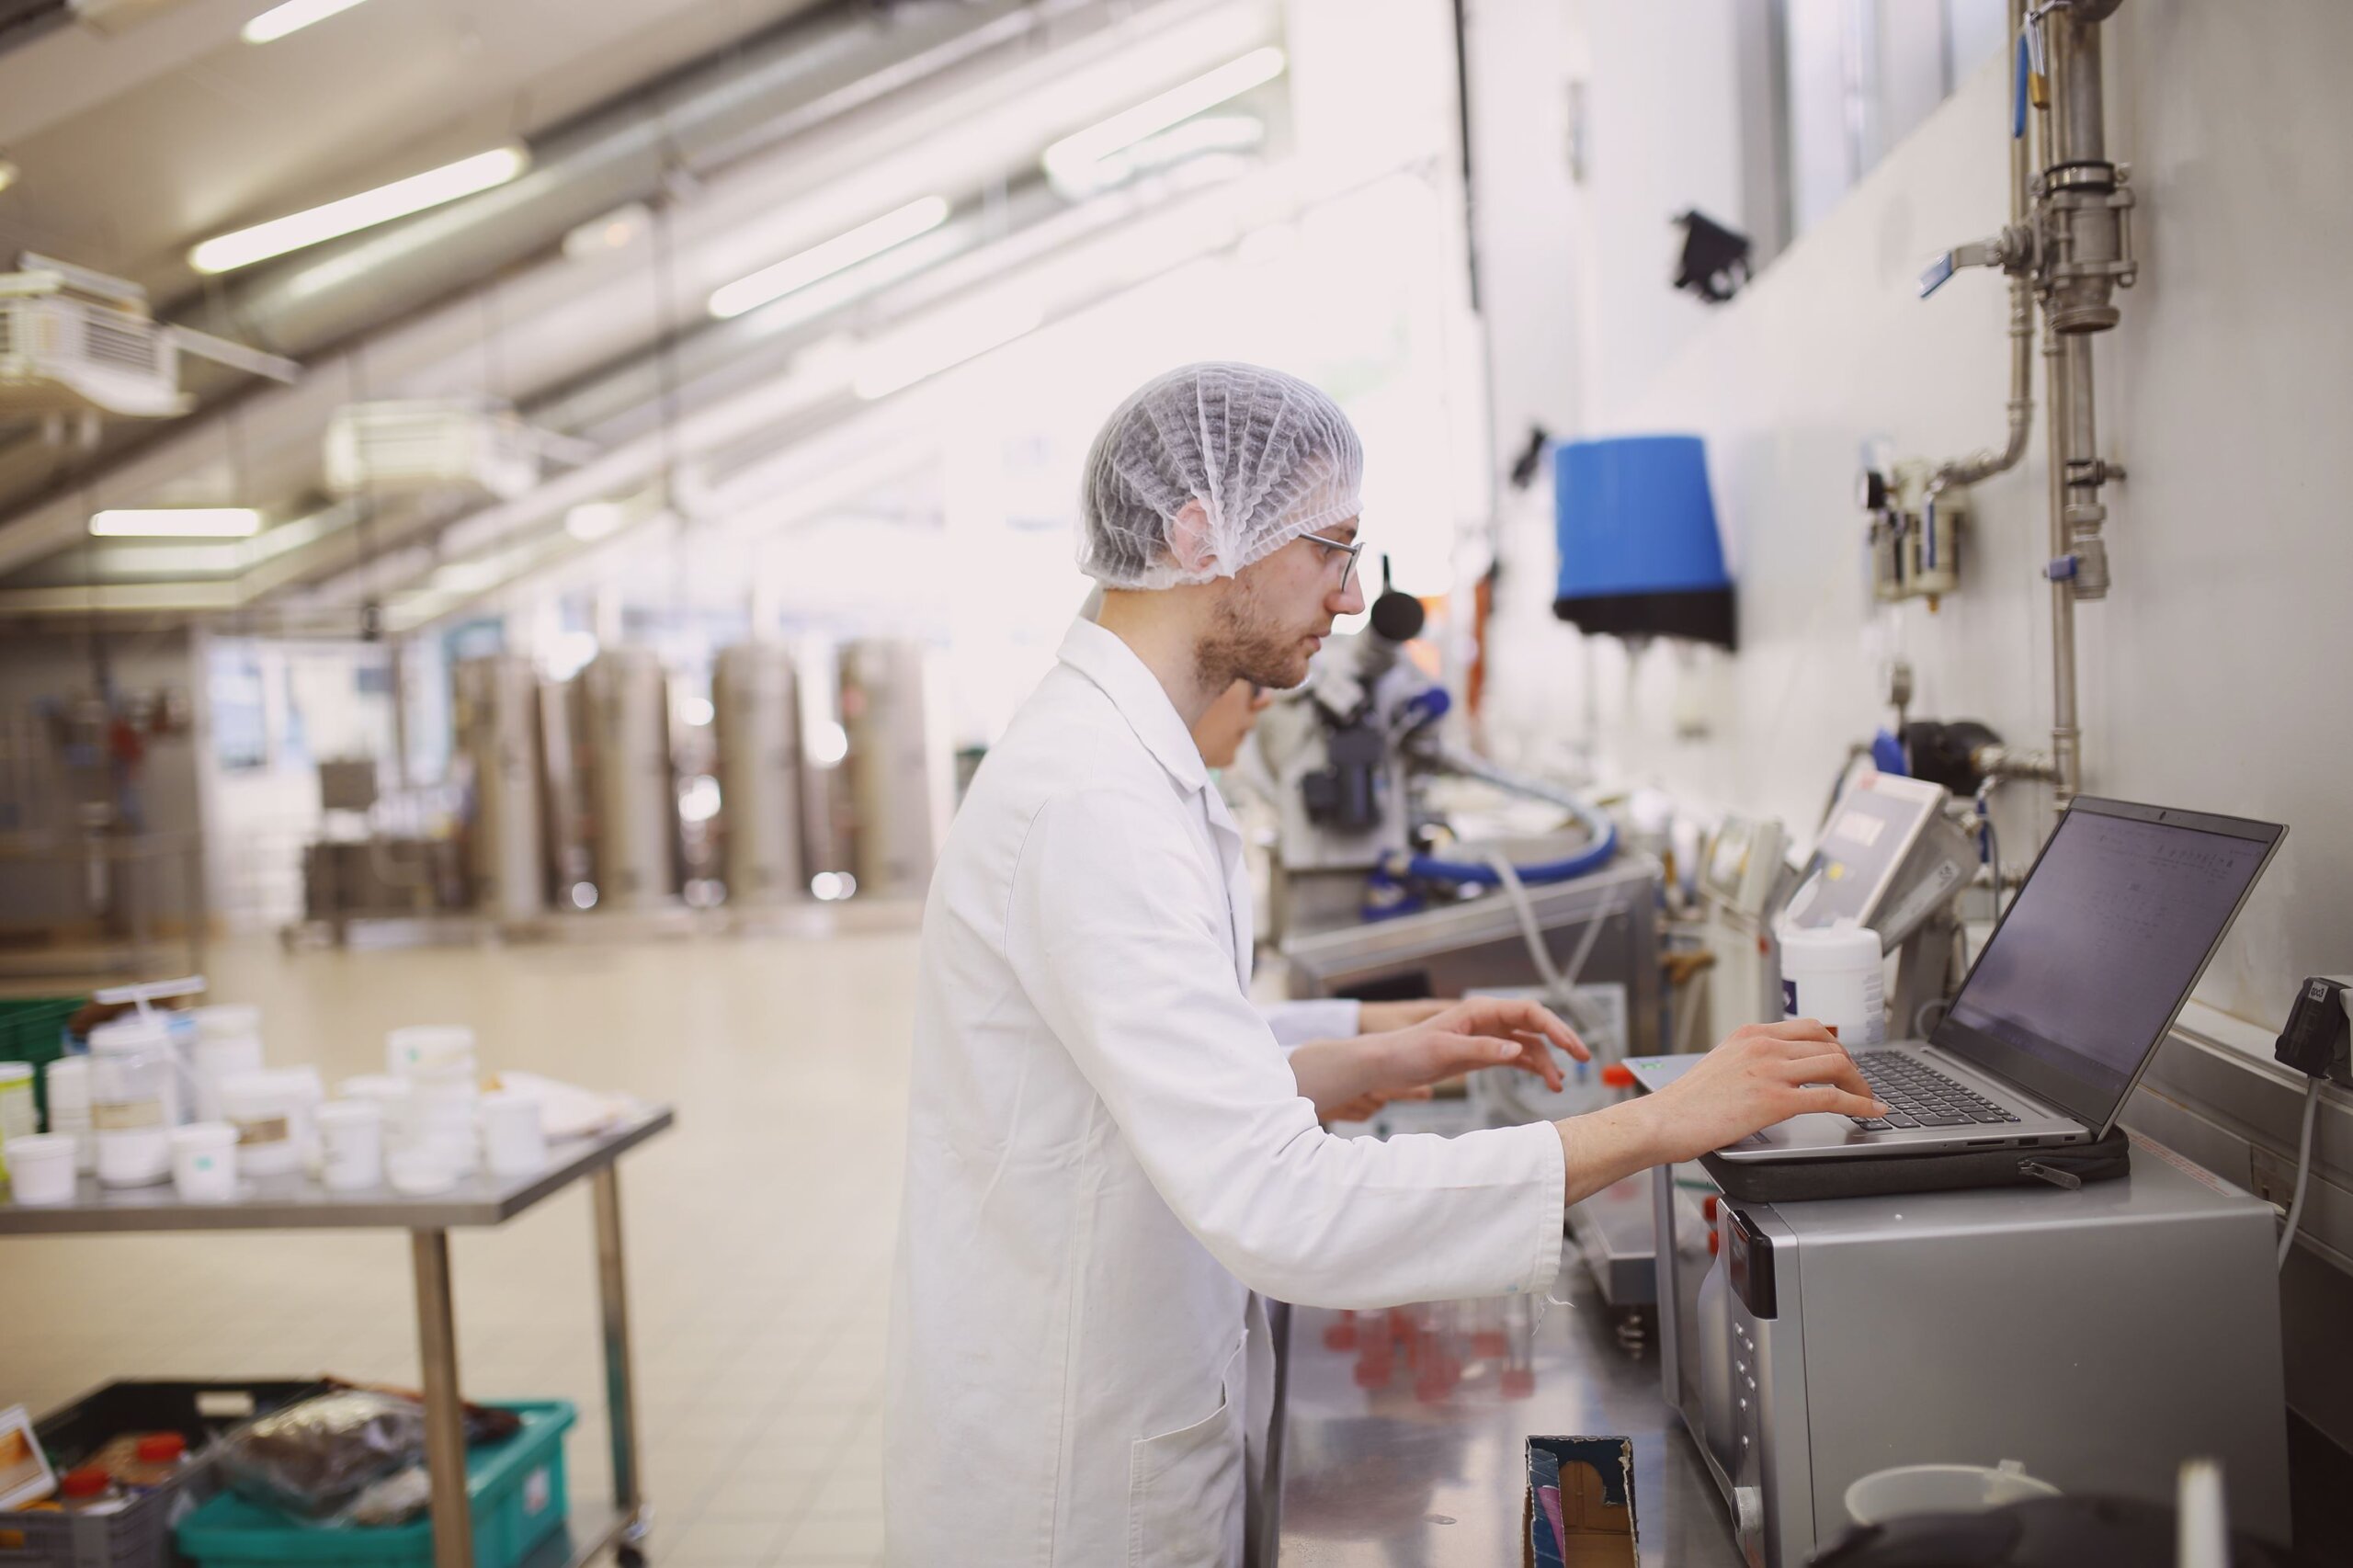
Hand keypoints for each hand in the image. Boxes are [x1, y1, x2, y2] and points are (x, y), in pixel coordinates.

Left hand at [1293, 997, 1587, 1122]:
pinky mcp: (1482, 1053)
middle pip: (1535, 1025)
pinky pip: (1516, 1056)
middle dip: (1560, 1041)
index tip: (1573, 1047)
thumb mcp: (1446, 1051)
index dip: (1555, 1027)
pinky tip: (1545, 1080)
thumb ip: (1483, 1051)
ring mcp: (1487, 1037)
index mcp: (1480, 1011)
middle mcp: (1488, 1020)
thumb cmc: (1409, 1052)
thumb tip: (1518, 1051)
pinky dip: (1532, 1067)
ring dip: (1546, 1062)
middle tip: (1583, 1061)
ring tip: (1557, 1086)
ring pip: (1528, 1044)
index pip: (1529, 1012)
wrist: (1386, 1063)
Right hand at [1631, 1020, 1885, 1163]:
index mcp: (1749, 1034)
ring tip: (1868, 1099)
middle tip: (1860, 1085)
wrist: (1663, 1120)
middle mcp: (1762, 1045)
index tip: (1843, 1063)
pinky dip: (1859, 1104)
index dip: (1834, 1046)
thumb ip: (1748, 1062)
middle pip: (1828, 1044)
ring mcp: (1770, 1070)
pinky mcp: (1775, 1099)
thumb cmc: (1684, 1103)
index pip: (1808, 1028)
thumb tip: (1772, 1075)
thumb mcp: (1719, 1066)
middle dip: (1852, 1065)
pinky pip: (1831, 1097)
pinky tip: (1871, 1112)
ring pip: (1836, 1065)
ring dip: (1861, 1083)